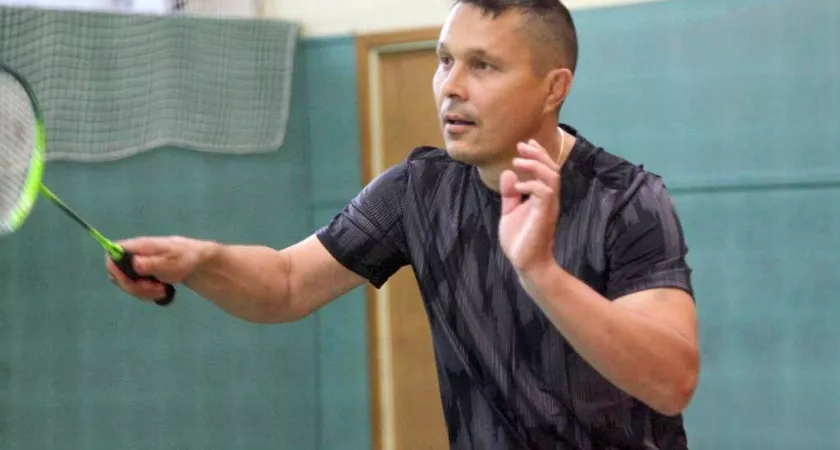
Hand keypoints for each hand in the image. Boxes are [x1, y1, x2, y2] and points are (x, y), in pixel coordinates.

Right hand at [105, 236, 212, 302]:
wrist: (196, 261)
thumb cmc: (183, 258)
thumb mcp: (169, 262)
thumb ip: (150, 263)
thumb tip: (134, 264)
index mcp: (137, 247)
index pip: (111, 254)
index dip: (115, 269)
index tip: (129, 280)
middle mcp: (132, 256)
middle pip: (117, 274)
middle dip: (134, 287)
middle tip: (155, 288)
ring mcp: (136, 266)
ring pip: (128, 284)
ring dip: (143, 293)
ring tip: (162, 290)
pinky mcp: (142, 276)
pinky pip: (136, 289)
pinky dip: (147, 294)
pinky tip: (161, 292)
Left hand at [498, 139, 560, 272]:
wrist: (526, 263)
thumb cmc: (520, 240)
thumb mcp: (510, 212)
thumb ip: (510, 195)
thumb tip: (509, 174)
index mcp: (541, 197)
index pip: (545, 170)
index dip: (537, 155)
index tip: (525, 144)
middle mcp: (548, 199)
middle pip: (551, 169)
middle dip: (537, 154)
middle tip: (522, 146)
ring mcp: (548, 206)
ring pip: (551, 176)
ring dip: (535, 166)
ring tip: (517, 162)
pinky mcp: (545, 214)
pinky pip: (544, 192)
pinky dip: (530, 185)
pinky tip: (517, 188)